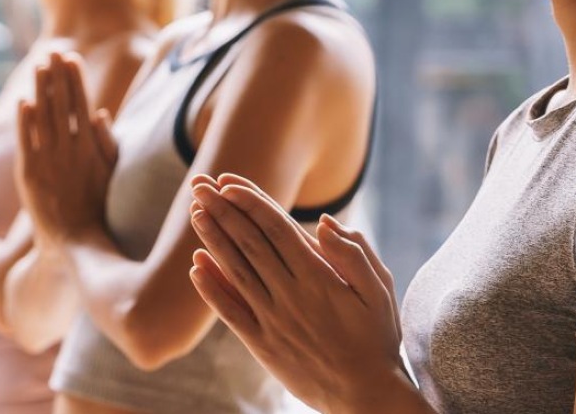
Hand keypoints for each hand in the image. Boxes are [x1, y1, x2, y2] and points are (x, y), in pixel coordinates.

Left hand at [14, 52, 117, 243]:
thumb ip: (105, 141)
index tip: (70, 59)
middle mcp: (70, 150)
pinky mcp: (29, 174)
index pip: (81, 104)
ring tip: (37, 67)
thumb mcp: (109, 173)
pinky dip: (25, 121)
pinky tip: (23, 102)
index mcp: (89, 147)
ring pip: (44, 117)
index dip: (75, 80)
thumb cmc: (95, 208)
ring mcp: (49, 160)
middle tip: (52, 52)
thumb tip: (100, 113)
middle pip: (62, 104)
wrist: (74, 240)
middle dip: (57, 76)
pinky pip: (26, 141)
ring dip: (41, 90)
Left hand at [188, 174, 409, 413]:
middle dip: (224, 211)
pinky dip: (211, 288)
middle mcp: (290, 295)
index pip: (276, 229)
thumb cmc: (377, 339)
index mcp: (319, 277)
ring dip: (213, 240)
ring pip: (236, 272)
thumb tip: (323, 222)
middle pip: (250, 244)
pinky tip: (196, 266)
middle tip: (200, 185)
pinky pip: (230, 312)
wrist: (364, 396)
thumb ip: (355, 253)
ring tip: (196, 213)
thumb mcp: (380, 290)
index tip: (228, 182)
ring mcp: (273, 321)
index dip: (250, 203)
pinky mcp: (262, 345)